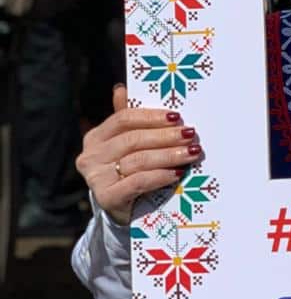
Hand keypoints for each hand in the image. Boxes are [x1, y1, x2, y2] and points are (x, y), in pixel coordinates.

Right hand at [76, 86, 203, 225]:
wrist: (123, 210)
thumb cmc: (129, 170)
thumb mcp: (128, 145)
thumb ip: (127, 119)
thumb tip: (121, 88)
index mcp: (95, 137)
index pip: (124, 119)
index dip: (152, 116)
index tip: (177, 116)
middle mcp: (90, 156)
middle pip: (133, 139)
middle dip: (166, 136)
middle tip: (190, 134)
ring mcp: (96, 178)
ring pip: (138, 160)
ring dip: (169, 155)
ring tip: (191, 152)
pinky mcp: (106, 198)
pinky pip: (137, 182)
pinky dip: (160, 176)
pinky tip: (177, 172)